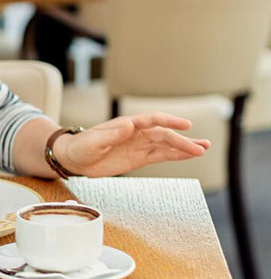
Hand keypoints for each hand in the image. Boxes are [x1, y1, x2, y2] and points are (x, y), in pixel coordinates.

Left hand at [56, 113, 210, 176]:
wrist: (74, 158)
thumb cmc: (81, 146)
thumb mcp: (93, 142)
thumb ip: (111, 135)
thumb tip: (129, 126)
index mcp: (126, 125)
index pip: (152, 120)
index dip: (169, 121)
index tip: (185, 125)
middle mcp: (136, 133)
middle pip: (164, 134)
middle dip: (183, 140)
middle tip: (201, 147)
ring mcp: (139, 145)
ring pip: (166, 145)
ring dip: (184, 147)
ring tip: (204, 148)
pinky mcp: (139, 158)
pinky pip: (160, 156)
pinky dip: (175, 156)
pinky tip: (189, 156)